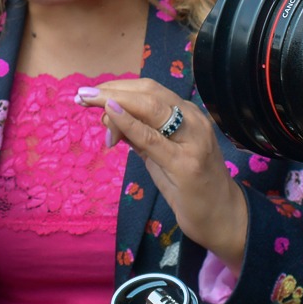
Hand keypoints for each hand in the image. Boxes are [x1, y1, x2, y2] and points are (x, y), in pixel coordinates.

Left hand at [76, 80, 247, 271]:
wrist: (221, 216)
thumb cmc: (189, 186)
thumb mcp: (159, 155)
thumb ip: (138, 135)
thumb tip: (108, 114)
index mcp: (187, 114)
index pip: (149, 90)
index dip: (117, 87)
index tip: (89, 92)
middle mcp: (192, 119)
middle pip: (148, 92)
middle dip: (111, 90)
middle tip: (81, 95)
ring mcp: (192, 139)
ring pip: (150, 107)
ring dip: (114, 101)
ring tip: (88, 104)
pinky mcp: (186, 163)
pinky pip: (151, 137)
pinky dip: (129, 122)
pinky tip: (110, 112)